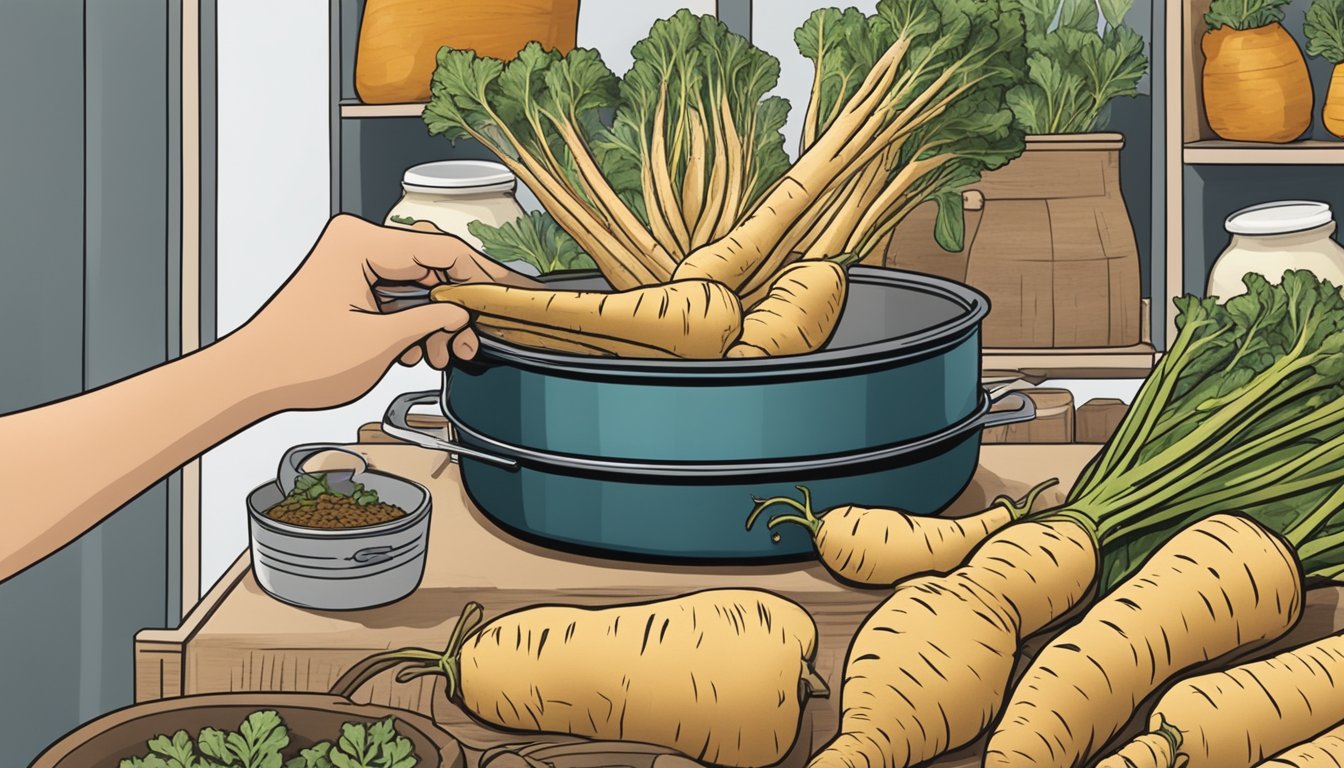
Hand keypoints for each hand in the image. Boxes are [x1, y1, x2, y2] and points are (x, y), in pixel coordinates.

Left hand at [226, 214, 537, 410]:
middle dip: (456, 308)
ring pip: (417, 284)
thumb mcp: (378, 343)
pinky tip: (418, 350)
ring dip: (435, 321)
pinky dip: (413, 322)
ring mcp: (352, 261)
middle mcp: (357, 242)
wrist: (251, 378)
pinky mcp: (350, 282)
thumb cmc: (297, 359)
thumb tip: (461, 316)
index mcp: (360, 242)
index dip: (482, 276)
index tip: (510, 293)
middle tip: (472, 341)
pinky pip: (397, 294)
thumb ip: (428, 322)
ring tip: (442, 355)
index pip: (442, 250)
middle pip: (431, 266)